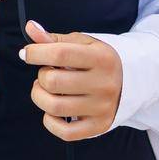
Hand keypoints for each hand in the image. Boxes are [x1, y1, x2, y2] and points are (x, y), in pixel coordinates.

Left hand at [19, 18, 122, 139]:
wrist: (130, 83)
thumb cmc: (98, 60)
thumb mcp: (82, 44)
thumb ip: (54, 39)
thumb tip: (30, 27)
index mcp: (101, 58)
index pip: (59, 53)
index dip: (35, 53)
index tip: (27, 53)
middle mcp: (104, 83)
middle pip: (53, 82)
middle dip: (41, 76)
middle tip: (47, 73)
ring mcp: (102, 108)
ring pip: (54, 107)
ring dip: (40, 97)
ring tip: (46, 90)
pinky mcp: (98, 126)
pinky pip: (64, 132)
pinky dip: (50, 122)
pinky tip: (53, 111)